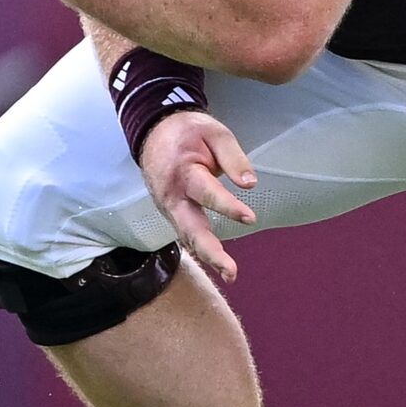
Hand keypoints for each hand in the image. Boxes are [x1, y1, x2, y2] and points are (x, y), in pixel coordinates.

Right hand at [139, 110, 257, 281]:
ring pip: (187, 236)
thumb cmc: (188, 132)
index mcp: (184, 172)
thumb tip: (251, 184)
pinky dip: (199, 248)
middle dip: (211, 251)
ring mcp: (168, 207)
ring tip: (230, 274)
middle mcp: (173, 195)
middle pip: (190, 228)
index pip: (207, 193)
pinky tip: (216, 262)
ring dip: (207, 256)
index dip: (228, 207)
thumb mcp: (215, 133)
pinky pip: (185, 233)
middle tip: (231, 270)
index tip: (250, 218)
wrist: (154, 131)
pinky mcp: (171, 212)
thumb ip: (234, 158)